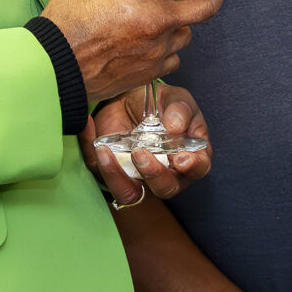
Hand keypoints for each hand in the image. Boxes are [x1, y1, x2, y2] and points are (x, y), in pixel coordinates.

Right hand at [40, 0, 227, 103]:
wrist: (57, 68)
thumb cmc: (64, 24)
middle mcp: (157, 19)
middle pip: (206, 7)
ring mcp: (157, 48)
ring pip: (187, 35)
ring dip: (183, 25)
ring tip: (170, 20)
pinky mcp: (151, 71)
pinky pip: (172, 59)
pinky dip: (168, 51)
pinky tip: (155, 47)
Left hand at [81, 85, 213, 203]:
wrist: (129, 99)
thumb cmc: (161, 103)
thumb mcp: (175, 98)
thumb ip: (181, 109)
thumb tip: (175, 125)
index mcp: (190, 155)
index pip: (198, 168)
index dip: (192, 167)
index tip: (181, 159)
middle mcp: (167, 173)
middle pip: (165, 188)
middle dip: (154, 175)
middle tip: (141, 153)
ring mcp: (139, 177)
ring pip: (130, 194)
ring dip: (118, 178)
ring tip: (108, 152)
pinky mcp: (114, 174)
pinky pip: (102, 176)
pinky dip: (96, 160)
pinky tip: (94, 138)